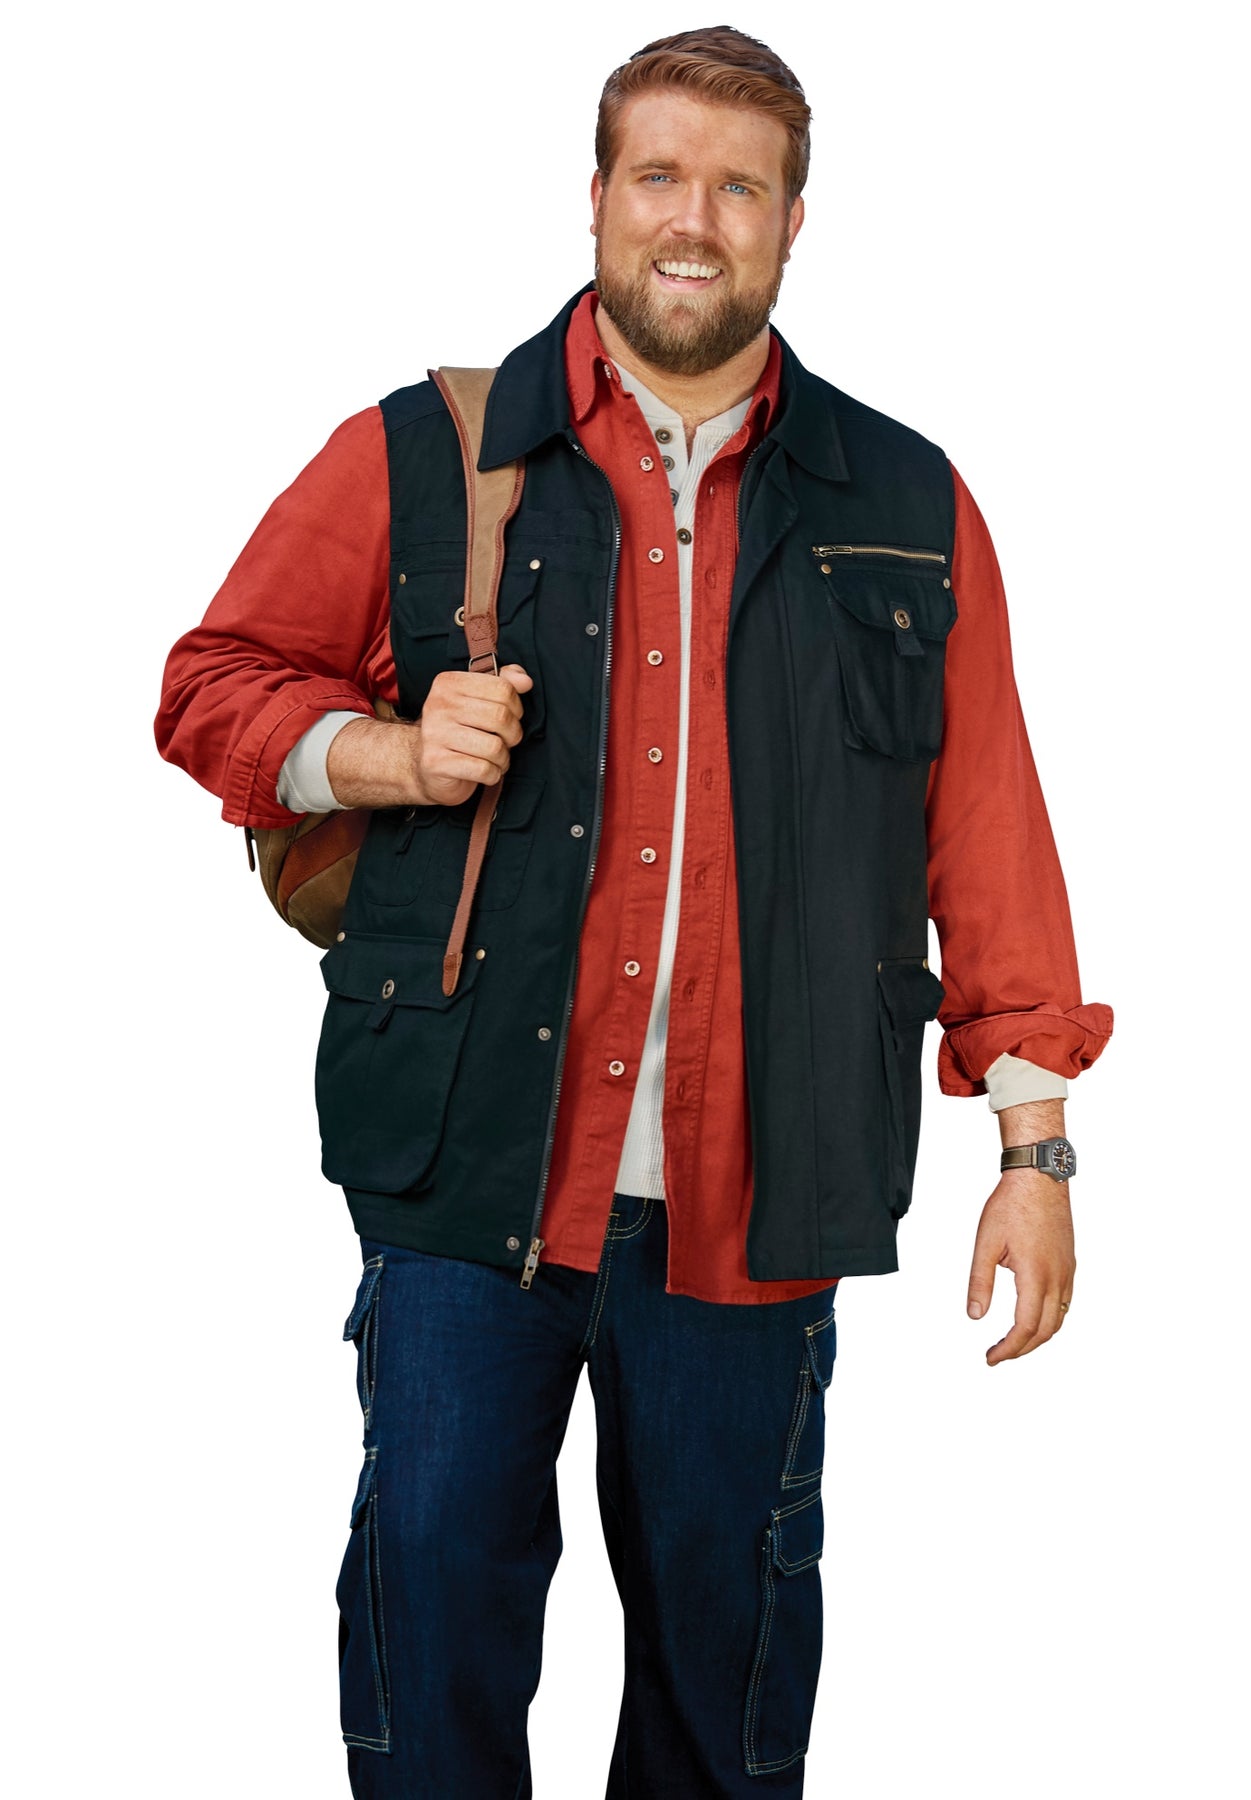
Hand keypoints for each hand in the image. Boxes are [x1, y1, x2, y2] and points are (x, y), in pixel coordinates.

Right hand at [326, 665, 532, 809]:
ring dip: (503, 758)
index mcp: (448, 683)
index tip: (510, 717)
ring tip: (494, 758)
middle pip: (501, 716)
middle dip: (513, 734)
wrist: (423, 766)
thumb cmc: (458, 730)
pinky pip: (484, 769)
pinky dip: (493, 774)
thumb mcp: (478, 700)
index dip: (516, 707)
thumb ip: (503, 682)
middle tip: (505, 741)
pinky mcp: (436, 762)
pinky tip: (485, 772)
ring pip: (495, 746)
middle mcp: (438, 705)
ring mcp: (434, 734)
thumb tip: (525, 681)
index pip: (503, 688)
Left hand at [966, 1169, 1074, 1364]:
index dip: (1008, 1349)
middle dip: (1022, 1349)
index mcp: (1035, 1275)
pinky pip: (1065, 1302)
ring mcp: (1067, 1271)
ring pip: (1059, 1318)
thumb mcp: (986, 1244)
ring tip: (1014, 1341)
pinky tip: (1034, 1316)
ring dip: (1038, 1336)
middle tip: (999, 1354)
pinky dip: (1050, 1319)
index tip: (991, 1357)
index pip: (1025, 1327)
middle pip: (1046, 1331)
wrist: (1039, 1179)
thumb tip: (975, 1316)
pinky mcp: (1069, 1263)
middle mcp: (1057, 1278)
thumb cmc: (1011, 1205)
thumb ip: (980, 1282)